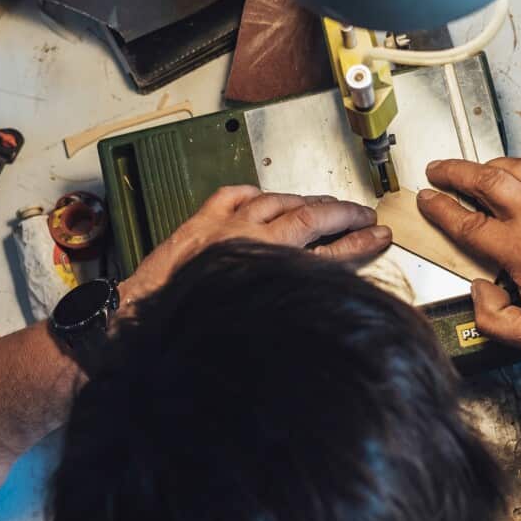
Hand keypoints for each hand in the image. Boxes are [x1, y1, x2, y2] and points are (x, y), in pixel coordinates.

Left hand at [121, 186, 390, 304]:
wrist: (141, 322)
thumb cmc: (195, 326)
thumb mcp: (257, 319)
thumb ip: (291, 296)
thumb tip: (319, 289)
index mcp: (268, 266)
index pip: (327, 251)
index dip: (358, 243)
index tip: (380, 236)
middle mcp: (249, 240)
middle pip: (307, 217)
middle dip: (340, 214)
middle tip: (363, 215)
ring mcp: (224, 226)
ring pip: (275, 201)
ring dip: (303, 202)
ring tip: (324, 204)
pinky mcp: (201, 223)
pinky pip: (233, 196)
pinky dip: (254, 194)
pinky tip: (262, 196)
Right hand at [417, 158, 520, 354]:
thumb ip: (493, 318)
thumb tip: (480, 289)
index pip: (467, 223)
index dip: (440, 209)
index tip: (426, 200)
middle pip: (486, 180)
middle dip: (454, 171)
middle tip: (437, 169)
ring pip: (518, 167)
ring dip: (490, 164)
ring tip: (475, 168)